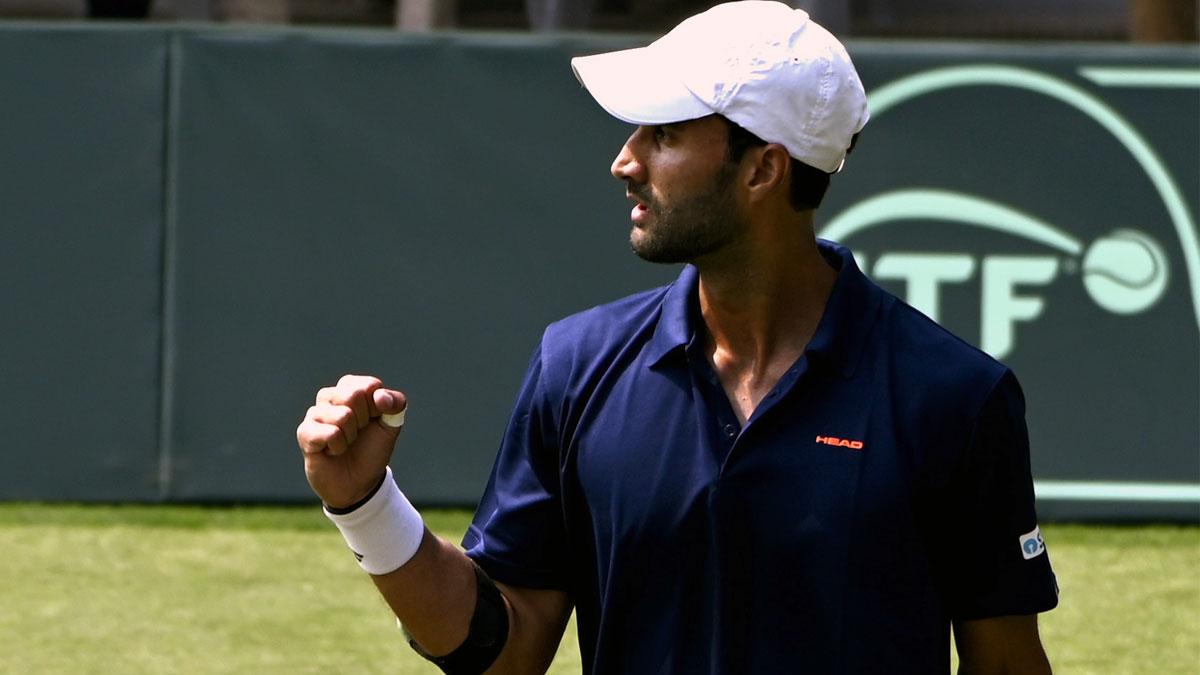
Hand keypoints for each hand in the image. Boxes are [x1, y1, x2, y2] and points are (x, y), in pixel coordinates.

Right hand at [296, 374, 408, 508]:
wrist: (358, 484)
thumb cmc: (372, 450)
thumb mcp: (392, 425)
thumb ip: (396, 403)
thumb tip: (379, 396)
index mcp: (350, 388)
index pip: (370, 386)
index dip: (378, 408)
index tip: (373, 420)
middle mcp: (329, 396)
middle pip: (354, 396)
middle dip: (364, 421)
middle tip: (358, 433)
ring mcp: (314, 414)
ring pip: (343, 416)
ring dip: (351, 437)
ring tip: (345, 443)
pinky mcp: (305, 433)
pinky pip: (330, 434)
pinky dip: (339, 448)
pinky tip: (332, 451)